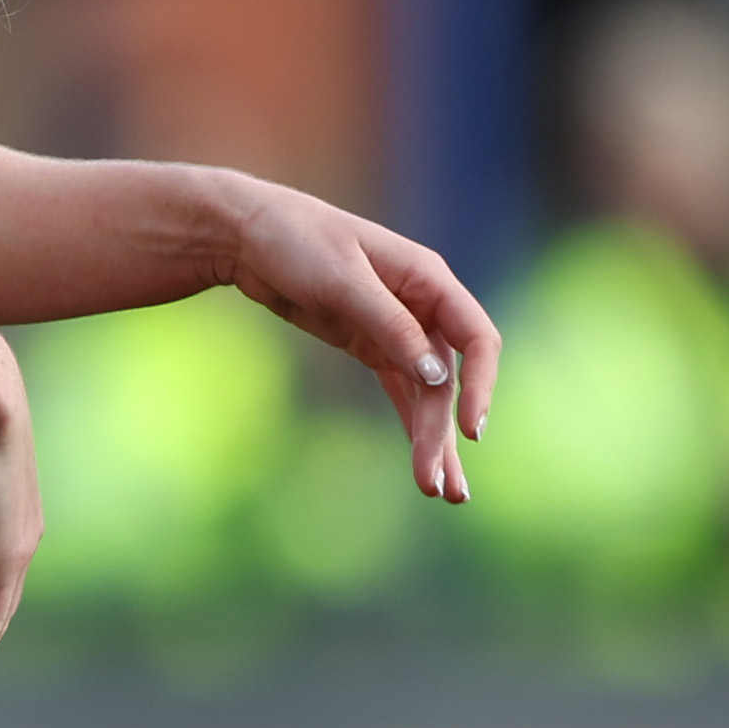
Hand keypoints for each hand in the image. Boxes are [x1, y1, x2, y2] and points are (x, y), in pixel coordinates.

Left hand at [216, 178, 502, 503]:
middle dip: (444, 434)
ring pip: (427, 393)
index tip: (470, 431)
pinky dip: (411, 425)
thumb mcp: (343, 281)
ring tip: (438, 492)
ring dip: (431, 440)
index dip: (482, 385)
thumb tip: (438, 377)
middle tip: (438, 488)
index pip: (477, 339)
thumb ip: (392, 326)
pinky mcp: (370, 345)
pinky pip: (401, 391)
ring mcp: (397, 329)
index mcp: (429, 280)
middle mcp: (423, 306)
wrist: (246, 234)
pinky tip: (423, 464)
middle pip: (448, 380)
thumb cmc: (297, 240)